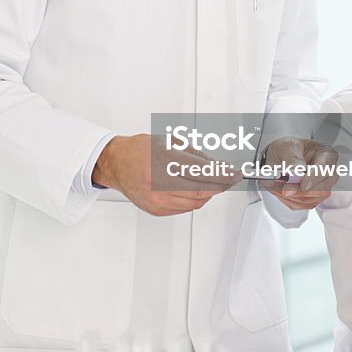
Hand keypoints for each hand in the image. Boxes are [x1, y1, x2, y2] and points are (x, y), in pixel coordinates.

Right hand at [92, 133, 237, 216]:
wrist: (116, 164)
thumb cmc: (140, 150)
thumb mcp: (170, 142)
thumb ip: (195, 155)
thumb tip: (216, 166)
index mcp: (164, 161)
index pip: (203, 172)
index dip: (223, 174)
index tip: (234, 173)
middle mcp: (159, 182)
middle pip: (201, 190)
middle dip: (220, 185)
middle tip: (230, 179)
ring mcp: (157, 199)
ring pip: (195, 202)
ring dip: (210, 194)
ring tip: (216, 185)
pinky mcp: (156, 209)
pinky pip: (184, 208)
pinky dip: (196, 200)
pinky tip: (199, 192)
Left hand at [259, 137, 338, 209]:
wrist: (281, 157)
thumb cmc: (288, 148)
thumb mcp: (287, 146)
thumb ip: (293, 158)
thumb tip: (299, 170)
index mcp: (327, 155)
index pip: (326, 168)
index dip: (314, 177)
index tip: (303, 185)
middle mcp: (328, 173)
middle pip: (323, 189)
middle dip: (301, 191)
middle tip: (285, 189)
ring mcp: (322, 187)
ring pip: (312, 199)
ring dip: (292, 196)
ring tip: (276, 187)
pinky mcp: (313, 198)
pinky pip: (304, 205)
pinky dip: (290, 201)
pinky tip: (280, 192)